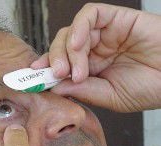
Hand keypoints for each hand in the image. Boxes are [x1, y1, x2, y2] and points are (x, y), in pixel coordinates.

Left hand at [31, 3, 160, 111]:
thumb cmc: (148, 89)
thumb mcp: (109, 97)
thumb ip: (82, 91)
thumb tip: (54, 87)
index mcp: (90, 71)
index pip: (60, 66)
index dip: (44, 71)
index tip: (32, 78)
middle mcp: (93, 52)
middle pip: (60, 48)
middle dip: (53, 61)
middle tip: (57, 75)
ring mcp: (103, 35)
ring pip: (71, 32)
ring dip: (67, 51)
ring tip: (77, 71)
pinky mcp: (115, 19)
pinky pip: (89, 15)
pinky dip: (79, 28)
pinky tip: (79, 44)